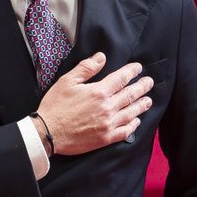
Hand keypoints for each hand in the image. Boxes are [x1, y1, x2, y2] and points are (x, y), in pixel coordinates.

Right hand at [36, 53, 153, 155]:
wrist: (48, 133)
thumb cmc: (55, 106)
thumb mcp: (67, 81)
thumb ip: (86, 68)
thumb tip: (101, 57)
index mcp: (99, 92)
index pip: (121, 78)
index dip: (132, 72)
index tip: (138, 68)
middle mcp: (107, 108)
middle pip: (130, 95)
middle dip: (142, 87)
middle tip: (149, 82)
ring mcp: (108, 124)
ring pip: (131, 113)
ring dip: (141, 105)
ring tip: (148, 100)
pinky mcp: (105, 138)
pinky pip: (125, 132)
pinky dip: (133, 126)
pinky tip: (136, 121)